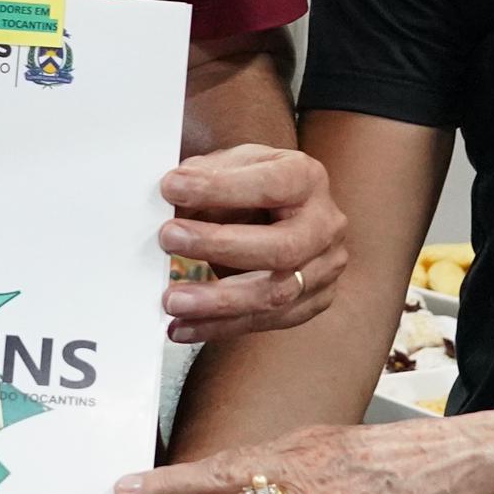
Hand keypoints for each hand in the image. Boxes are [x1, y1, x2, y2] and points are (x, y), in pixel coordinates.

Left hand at [120, 410, 493, 493]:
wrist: (455, 464)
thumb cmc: (405, 462)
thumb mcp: (342, 452)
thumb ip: (303, 471)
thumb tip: (271, 491)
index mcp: (297, 448)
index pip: (227, 461)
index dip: (178, 473)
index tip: (134, 480)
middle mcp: (299, 467)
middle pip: (222, 475)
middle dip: (170, 488)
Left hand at [158, 144, 349, 344]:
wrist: (289, 217)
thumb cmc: (255, 187)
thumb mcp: (235, 166)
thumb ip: (207, 176)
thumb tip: (173, 193)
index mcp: (307, 179)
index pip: (270, 185)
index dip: (221, 188)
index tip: (172, 188)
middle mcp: (325, 225)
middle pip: (282, 247)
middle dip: (219, 246)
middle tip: (168, 240)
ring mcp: (324, 268)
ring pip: (276, 294)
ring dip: (217, 302)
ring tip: (172, 301)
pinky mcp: (313, 302)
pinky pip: (266, 322)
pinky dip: (219, 327)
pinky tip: (183, 326)